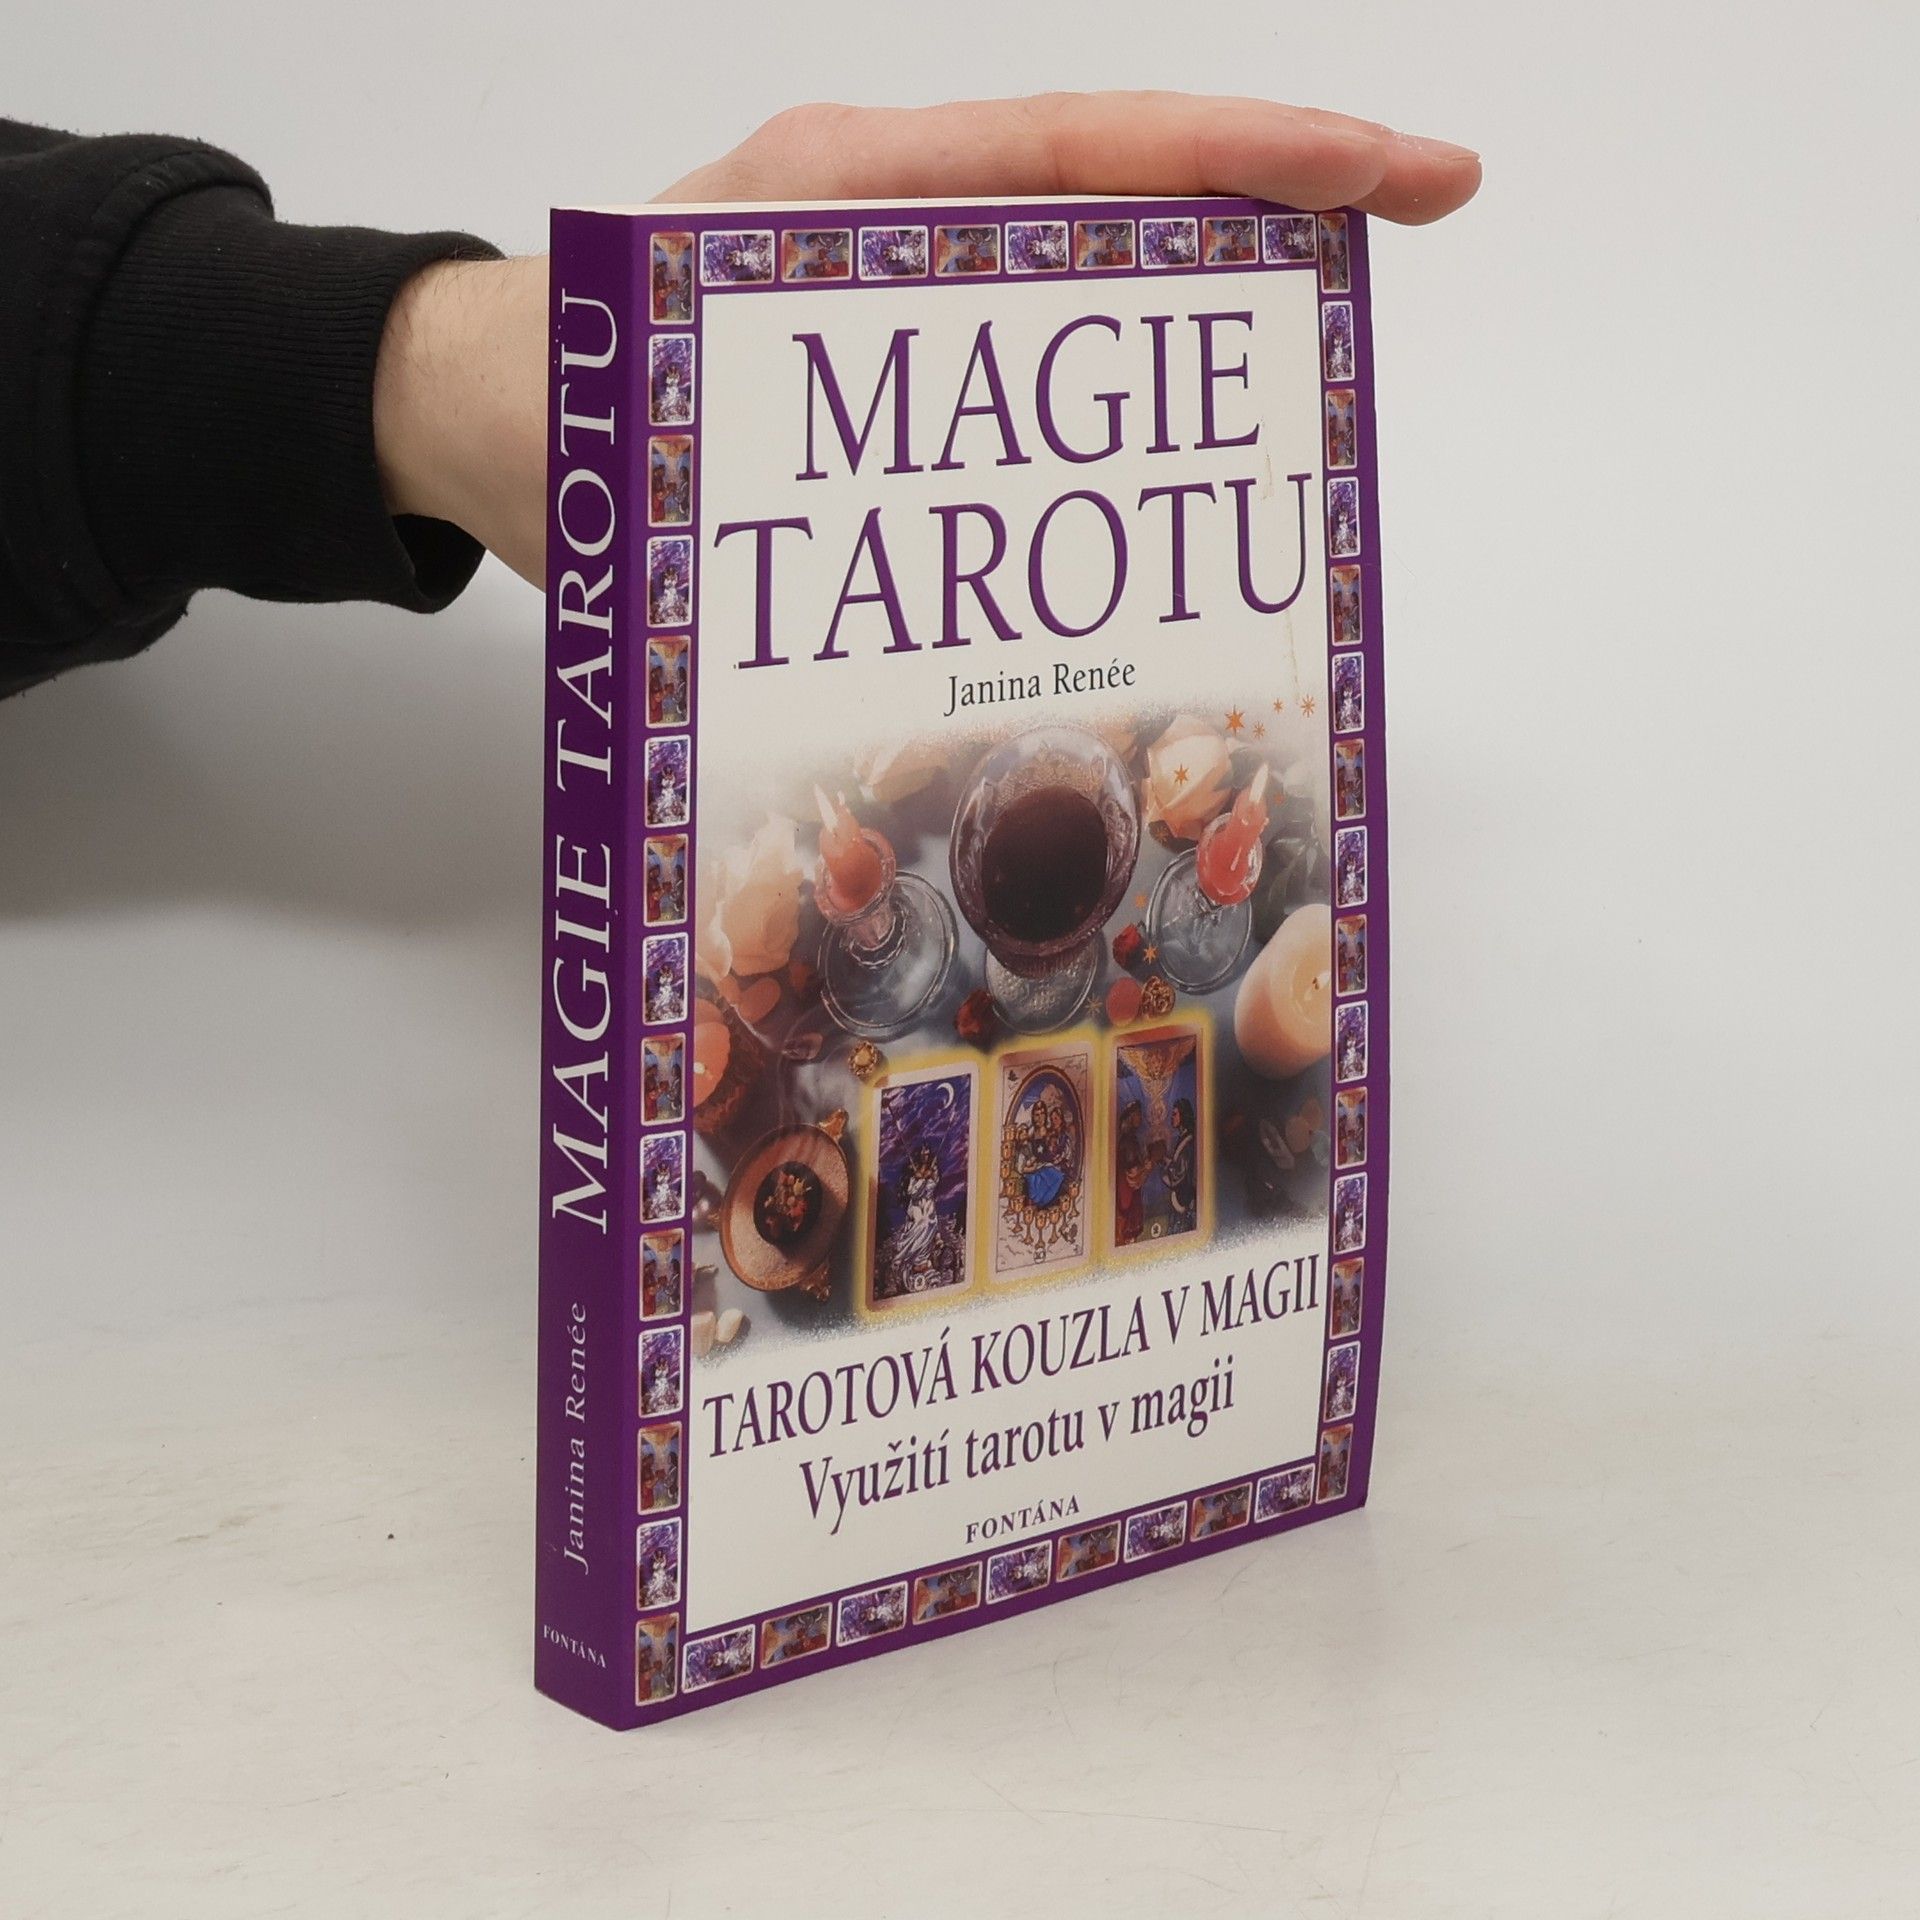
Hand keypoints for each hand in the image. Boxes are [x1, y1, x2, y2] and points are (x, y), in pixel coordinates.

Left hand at [375, 93, 1479, 586]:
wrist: (478, 407)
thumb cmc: (544, 395)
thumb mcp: (629, 398)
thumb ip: (734, 444)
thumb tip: (859, 564)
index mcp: (847, 191)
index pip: (1087, 145)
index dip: (1248, 151)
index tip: (1387, 162)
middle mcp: (895, 217)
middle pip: (1122, 183)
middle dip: (1279, 187)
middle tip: (1423, 199)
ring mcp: (905, 279)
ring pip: (1092, 268)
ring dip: (1210, 301)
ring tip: (1330, 350)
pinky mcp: (901, 353)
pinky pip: (1037, 351)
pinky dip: (1117, 382)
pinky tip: (1178, 449)